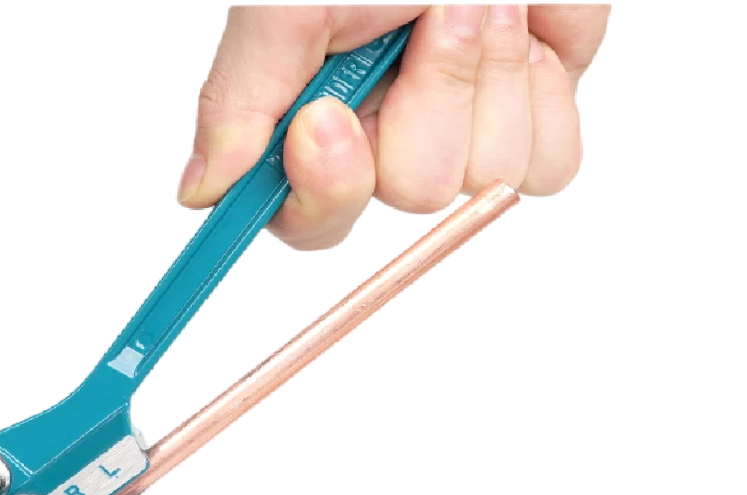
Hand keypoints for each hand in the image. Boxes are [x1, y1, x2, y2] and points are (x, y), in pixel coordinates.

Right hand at [177, 5, 608, 249]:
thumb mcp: (292, 1)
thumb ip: (241, 97)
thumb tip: (201, 190)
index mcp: (325, 124)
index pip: (311, 220)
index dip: (324, 192)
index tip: (323, 122)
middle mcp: (392, 143)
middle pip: (413, 196)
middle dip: (428, 100)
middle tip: (425, 18)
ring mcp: (465, 139)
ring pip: (483, 181)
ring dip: (484, 80)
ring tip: (475, 6)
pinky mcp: (533, 130)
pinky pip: (546, 167)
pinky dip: (541, 97)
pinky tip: (527, 40)